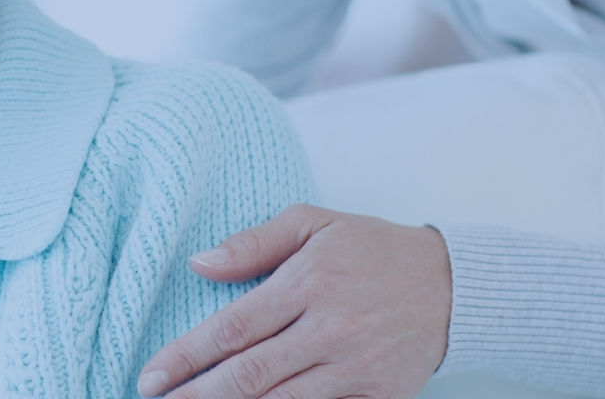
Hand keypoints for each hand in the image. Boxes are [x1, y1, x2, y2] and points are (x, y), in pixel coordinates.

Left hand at [138, 204, 451, 398]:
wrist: (455, 286)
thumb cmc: (374, 250)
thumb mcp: (316, 223)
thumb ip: (256, 242)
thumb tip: (199, 263)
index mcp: (308, 281)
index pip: (232, 328)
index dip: (186, 356)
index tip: (150, 375)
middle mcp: (328, 328)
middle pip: (247, 375)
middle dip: (195, 396)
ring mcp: (353, 367)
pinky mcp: (375, 395)